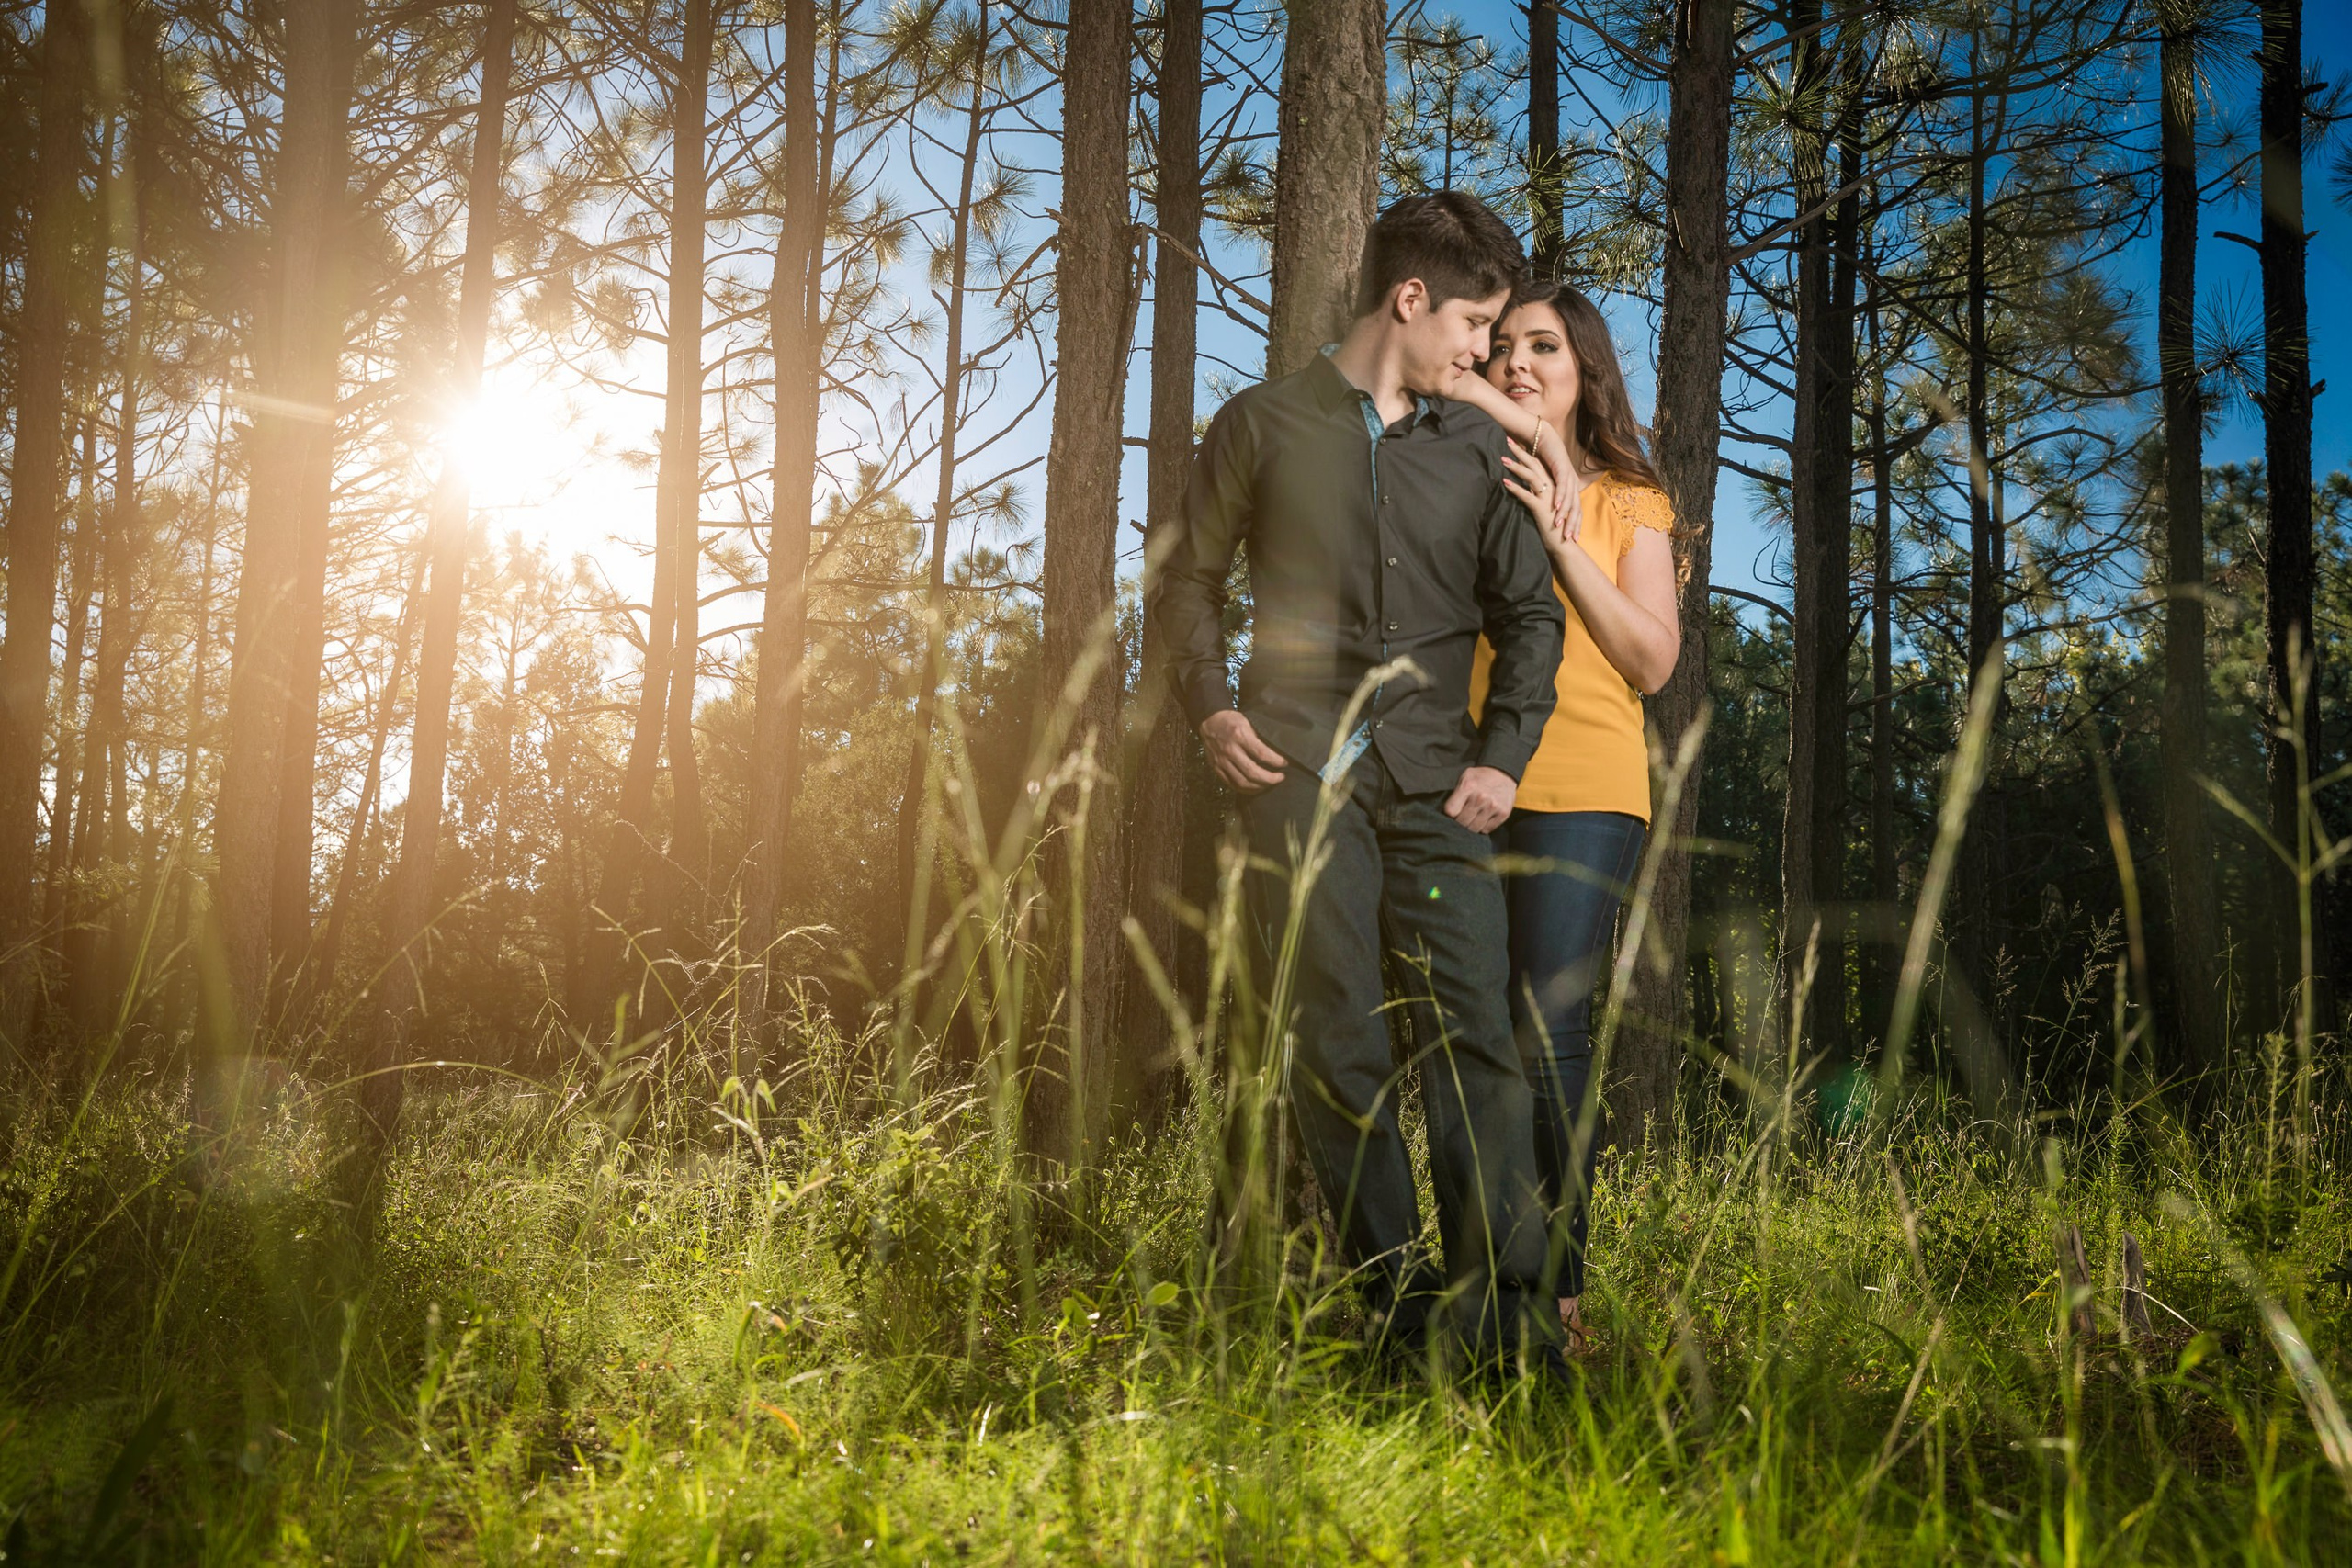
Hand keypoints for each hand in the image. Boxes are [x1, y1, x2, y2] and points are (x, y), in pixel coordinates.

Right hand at [1200, 709, 1287, 793]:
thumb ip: (1260, 737)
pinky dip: (1245, 789)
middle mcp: (1230, 750)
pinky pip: (1232, 784)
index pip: (1261, 753)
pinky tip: (1255, 787)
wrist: (1210, 721)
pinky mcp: (1216, 768)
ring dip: (1259, 787)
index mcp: (1240, 735)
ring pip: (1242, 782)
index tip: (1285, 763)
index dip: (1276, 761)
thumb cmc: (1232, 721)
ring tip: (1269, 784)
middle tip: (1280, 777)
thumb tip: (1278, 751)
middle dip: (1270, 779)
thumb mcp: (1248, 722)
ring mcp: (1221, 761)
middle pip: (1252, 772)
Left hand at [1443, 765, 1515, 833]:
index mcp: (1468, 787)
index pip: (1451, 811)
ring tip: (1472, 817)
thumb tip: (1446, 813)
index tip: (1453, 811)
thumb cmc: (1480, 777)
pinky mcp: (1503, 813)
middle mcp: (1481, 797)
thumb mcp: (1465, 777)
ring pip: (1474, 828)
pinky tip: (1483, 818)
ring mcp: (1493, 806)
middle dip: (1460, 821)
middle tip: (1462, 816)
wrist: (1503, 773)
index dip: (1450, 813)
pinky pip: (1486, 829)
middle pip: (1462, 822)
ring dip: (1471, 825)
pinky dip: (1483, 826)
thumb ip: (1456, 793)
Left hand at [1503, 440, 1580, 553]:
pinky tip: (1504, 482)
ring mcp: (1547, 498)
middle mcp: (1552, 489)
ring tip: (1502, 459)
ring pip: (1531, 477)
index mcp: (1552, 486)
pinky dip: (1515, 488)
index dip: (1525, 453)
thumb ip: (1536, 496)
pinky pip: (1527, 495)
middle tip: (1507, 441)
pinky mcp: (1541, 509)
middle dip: (1520, 452)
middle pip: (1535, 465)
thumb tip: (1524, 488)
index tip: (1513, 443)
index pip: (1538, 464)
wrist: (1563, 546)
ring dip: (1516, 467)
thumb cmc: (1552, 528)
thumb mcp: (1543, 508)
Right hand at [1526, 418, 1582, 536]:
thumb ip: (1548, 493)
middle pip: (1576, 508)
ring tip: (1561, 528)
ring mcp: (1569, 475)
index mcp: (1571, 486)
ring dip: (1566, 515)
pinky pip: (1562, 486)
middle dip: (1573, 525)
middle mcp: (1573, 482)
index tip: (1572, 539)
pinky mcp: (1562, 468)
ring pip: (1570, 499)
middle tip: (1569, 540)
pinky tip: (1557, 508)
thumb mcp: (1546, 480)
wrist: (1542, 437)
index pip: (1576, 510)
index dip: (1575, 524)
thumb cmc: (1541, 459)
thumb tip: (1545, 507)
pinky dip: (1560, 497)